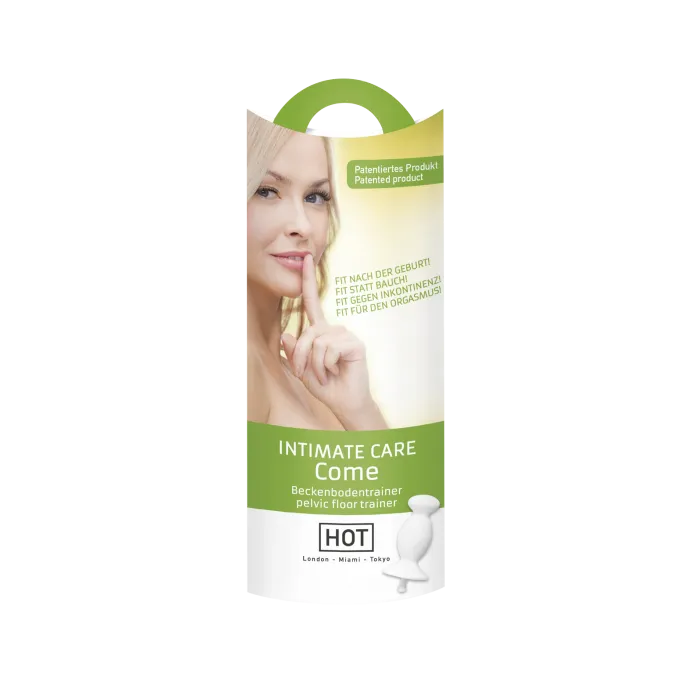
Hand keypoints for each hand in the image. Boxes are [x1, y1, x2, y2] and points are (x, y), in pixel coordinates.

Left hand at [281, 255, 386, 429]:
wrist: (345, 403)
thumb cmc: (326, 386)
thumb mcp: (302, 369)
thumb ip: (293, 353)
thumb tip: (286, 335)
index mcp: (321, 331)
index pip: (312, 303)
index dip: (308, 282)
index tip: (304, 259)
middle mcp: (334, 329)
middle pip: (307, 333)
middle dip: (301, 357)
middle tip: (306, 374)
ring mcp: (346, 335)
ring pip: (317, 343)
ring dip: (315, 365)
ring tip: (325, 374)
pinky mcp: (355, 344)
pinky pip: (329, 349)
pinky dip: (327, 365)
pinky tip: (336, 370)